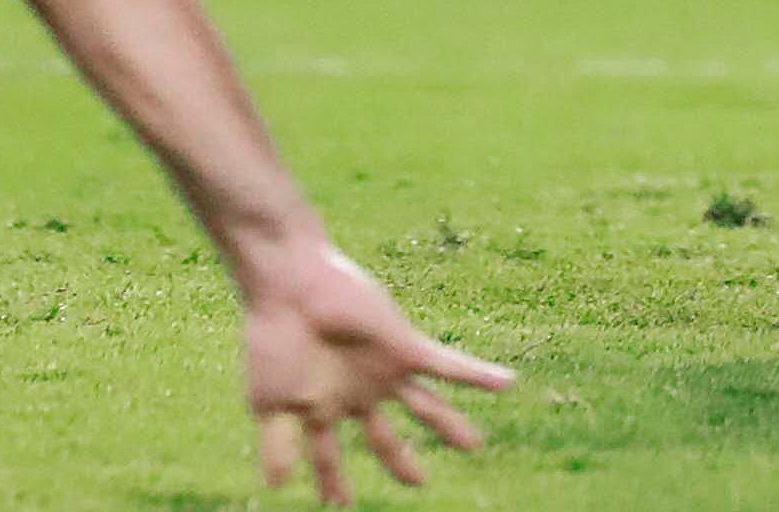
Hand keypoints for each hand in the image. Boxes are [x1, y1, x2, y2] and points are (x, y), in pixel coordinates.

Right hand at [240, 241, 510, 505]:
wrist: (293, 288)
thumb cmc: (275, 340)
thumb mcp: (270, 401)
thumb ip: (278, 444)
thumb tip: (277, 486)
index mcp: (321, 406)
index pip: (329, 456)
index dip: (333, 483)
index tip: (338, 504)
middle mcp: (357, 392)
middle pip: (384, 437)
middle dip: (400, 460)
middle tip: (419, 481)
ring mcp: (382, 371)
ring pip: (426, 407)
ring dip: (451, 426)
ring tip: (475, 446)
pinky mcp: (403, 348)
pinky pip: (450, 366)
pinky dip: (479, 377)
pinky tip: (508, 384)